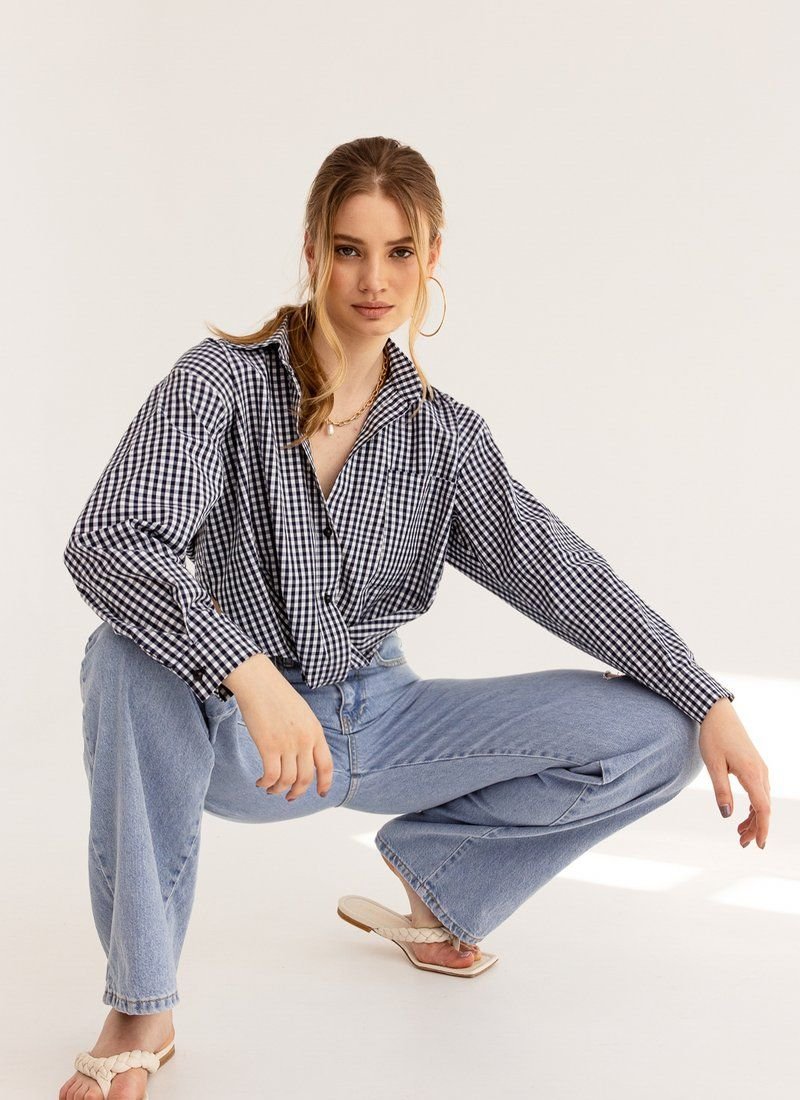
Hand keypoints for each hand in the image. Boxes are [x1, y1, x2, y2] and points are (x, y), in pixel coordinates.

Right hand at [223, 653, 333, 800]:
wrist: (259, 682)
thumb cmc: (277, 695)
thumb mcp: (302, 714)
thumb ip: (307, 734)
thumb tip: (304, 757)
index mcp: (315, 731)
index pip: (326, 765)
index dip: (325, 783)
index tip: (321, 794)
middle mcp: (305, 740)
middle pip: (306, 778)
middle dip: (297, 792)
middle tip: (290, 797)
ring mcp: (287, 743)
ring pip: (288, 780)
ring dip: (278, 790)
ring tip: (270, 789)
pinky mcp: (268, 745)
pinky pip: (271, 776)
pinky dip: (266, 783)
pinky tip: (260, 782)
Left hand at [698, 697, 769, 848]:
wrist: (717, 713)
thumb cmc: (713, 736)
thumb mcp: (713, 765)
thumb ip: (721, 791)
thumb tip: (726, 814)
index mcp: (752, 773)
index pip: (762, 808)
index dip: (762, 828)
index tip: (758, 845)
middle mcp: (760, 772)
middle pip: (764, 807)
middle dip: (755, 828)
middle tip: (742, 843)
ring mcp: (760, 768)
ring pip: (762, 800)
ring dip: (754, 818)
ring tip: (739, 832)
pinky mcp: (755, 765)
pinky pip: (759, 791)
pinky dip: (753, 806)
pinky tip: (743, 814)